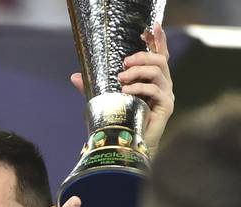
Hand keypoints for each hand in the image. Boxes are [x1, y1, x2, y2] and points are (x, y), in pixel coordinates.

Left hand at [70, 23, 173, 153]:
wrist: (128, 145)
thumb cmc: (119, 122)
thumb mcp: (104, 100)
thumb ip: (92, 88)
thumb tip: (74, 76)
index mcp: (151, 79)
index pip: (158, 54)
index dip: (158, 39)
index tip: (153, 27)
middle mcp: (162, 84)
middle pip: (159, 59)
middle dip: (141, 56)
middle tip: (123, 64)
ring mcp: (165, 95)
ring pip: (158, 71)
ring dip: (137, 71)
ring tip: (120, 79)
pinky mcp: (166, 106)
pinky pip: (155, 90)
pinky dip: (139, 88)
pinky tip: (125, 91)